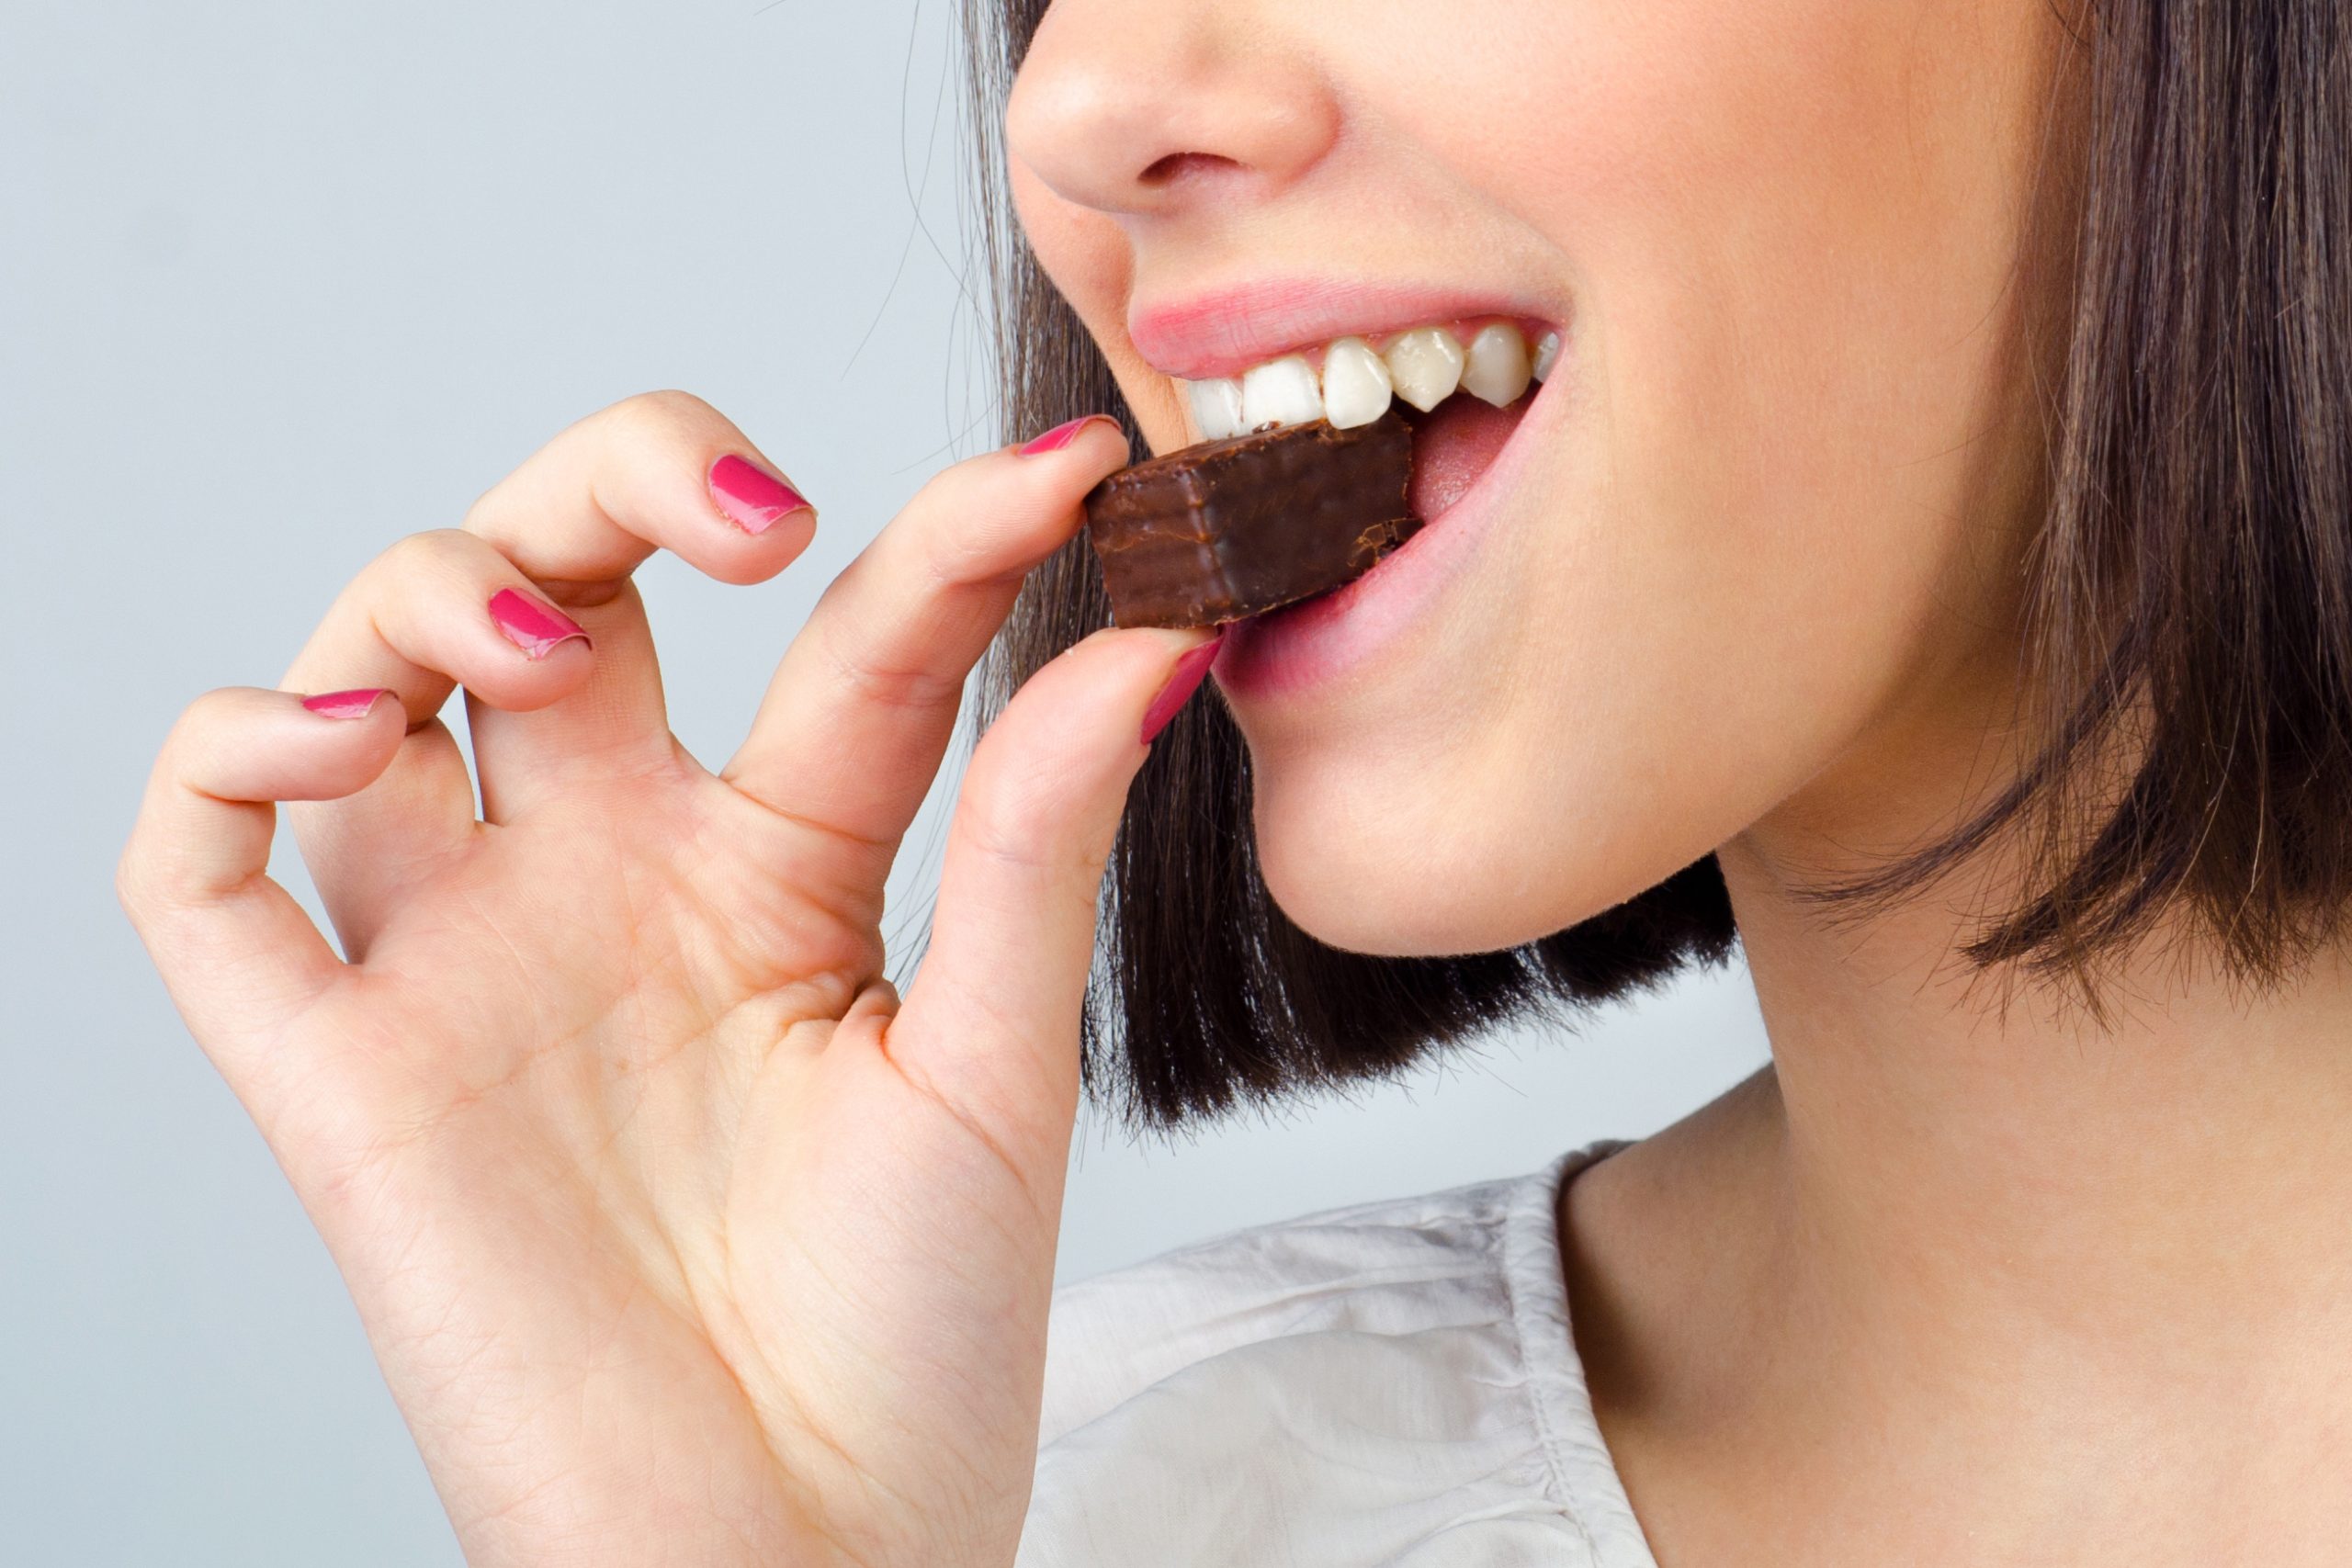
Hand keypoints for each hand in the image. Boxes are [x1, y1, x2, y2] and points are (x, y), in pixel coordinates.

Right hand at [118, 393, 1209, 1566]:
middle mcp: (609, 879)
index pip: (840, 640)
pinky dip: (222, 756)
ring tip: (549, 653)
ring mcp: (467, 960)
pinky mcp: (340, 1073)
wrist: (804, 1565)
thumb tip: (1157, 636)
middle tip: (747, 510)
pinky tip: (336, 733)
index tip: (1070, 480)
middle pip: (557, 576)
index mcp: (778, 869)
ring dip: (428, 589)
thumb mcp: (994, 1067)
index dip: (942, 536)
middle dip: (615, 475)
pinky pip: (198, 876)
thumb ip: (1038, 843)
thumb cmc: (913, 1341)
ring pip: (368, 673)